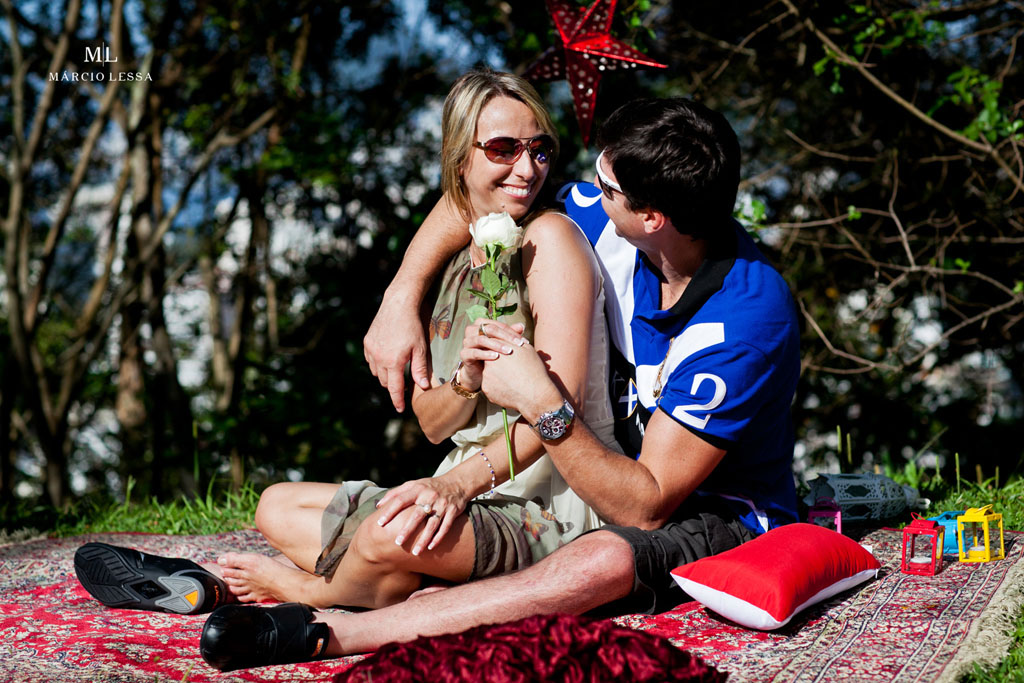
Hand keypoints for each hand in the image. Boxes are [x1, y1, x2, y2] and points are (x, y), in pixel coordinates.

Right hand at [364, 292, 430, 411]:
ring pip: (376, 372)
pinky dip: (377, 363)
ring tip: (396, 369)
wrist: (398, 304)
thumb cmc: (413, 326)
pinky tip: (386, 358)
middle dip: (393, 385)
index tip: (399, 410)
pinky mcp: (367, 342)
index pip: (394, 388)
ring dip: (384, 374)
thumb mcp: (421, 348)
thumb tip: (422, 387)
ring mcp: (371, 350)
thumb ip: (420, 369)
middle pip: (384, 381)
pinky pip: (370, 360)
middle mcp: (378, 358)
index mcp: (393, 362)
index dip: (397, 400)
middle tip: (403, 382)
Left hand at [375, 476, 469, 554]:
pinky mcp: (453, 511)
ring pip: (432, 524)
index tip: (380, 523)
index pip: (401, 499)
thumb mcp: (413, 484)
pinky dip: (439, 537)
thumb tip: (378, 505)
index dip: (390, 511)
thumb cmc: (430, 486)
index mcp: (417, 489)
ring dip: (424, 539)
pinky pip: (446, 526)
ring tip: (415, 552)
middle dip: (408, 529)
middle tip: (398, 542)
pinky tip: (431, 547)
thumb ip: (396, 493)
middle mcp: (430, 496)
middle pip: (417, 515)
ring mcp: (442, 504)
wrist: (458, 482)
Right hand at [458, 319, 526, 391]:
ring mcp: (466, 342)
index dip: (512, 332)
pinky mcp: (464, 354)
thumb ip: (510, 334)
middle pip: (489, 328)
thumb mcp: (502, 344)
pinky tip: (496, 357)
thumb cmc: (492, 355)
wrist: (479, 372)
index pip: (498, 325)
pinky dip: (486, 354)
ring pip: (481, 339)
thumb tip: (521, 325)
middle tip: (519, 344)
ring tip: (508, 351)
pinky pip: (474, 352)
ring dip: (496, 345)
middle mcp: (472, 330)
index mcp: (481, 324)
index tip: (524, 341)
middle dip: (506, 336)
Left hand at [480, 340, 560, 418]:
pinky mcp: (487, 390)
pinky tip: (510, 388)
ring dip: (498, 376)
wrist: (535, 395)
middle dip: (498, 364)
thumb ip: (514, 339)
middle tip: (511, 370)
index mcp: (498, 350)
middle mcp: (488, 362)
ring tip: (513, 379)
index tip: (507, 356)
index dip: (499, 350)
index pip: (492, 346)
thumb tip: (512, 331)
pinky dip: (498, 387)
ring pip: (490, 374)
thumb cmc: (534, 370)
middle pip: (489, 360)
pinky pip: (490, 386)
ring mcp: (486, 377)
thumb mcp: (526, 349)